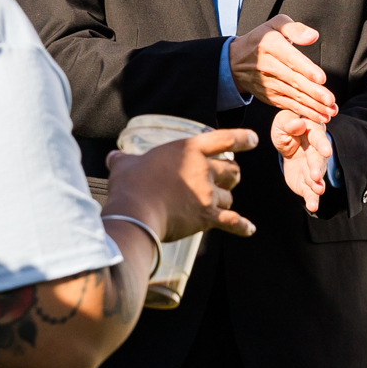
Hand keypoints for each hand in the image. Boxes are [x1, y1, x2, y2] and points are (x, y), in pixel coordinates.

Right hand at [106, 129, 259, 240]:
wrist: (136, 212)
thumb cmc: (130, 185)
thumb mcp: (125, 165)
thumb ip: (123, 159)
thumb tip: (113, 156)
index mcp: (188, 150)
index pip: (223, 139)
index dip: (241, 139)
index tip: (253, 140)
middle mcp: (202, 169)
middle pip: (231, 170)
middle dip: (231, 175)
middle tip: (226, 179)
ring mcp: (207, 194)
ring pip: (229, 196)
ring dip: (225, 200)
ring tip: (216, 204)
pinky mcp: (207, 217)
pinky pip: (232, 221)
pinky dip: (242, 226)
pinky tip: (249, 229)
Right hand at [228, 14, 335, 125]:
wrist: (235, 62)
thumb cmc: (261, 40)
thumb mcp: (275, 25)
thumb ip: (295, 29)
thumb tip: (313, 36)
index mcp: (271, 46)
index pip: (291, 59)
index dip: (306, 69)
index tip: (321, 78)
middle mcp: (269, 67)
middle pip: (294, 81)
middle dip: (313, 93)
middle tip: (330, 100)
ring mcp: (269, 84)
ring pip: (294, 96)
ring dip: (313, 106)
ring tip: (330, 112)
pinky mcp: (270, 97)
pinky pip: (289, 105)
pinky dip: (304, 112)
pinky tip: (319, 117)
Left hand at [273, 111, 332, 213]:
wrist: (288, 143)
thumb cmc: (287, 128)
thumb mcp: (283, 122)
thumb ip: (289, 123)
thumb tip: (297, 124)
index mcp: (313, 132)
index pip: (319, 138)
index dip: (323, 145)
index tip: (327, 151)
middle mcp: (317, 151)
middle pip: (319, 160)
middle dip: (317, 168)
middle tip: (316, 176)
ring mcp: (314, 168)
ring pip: (317, 177)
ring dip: (317, 185)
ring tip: (318, 191)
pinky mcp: (308, 181)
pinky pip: (311, 191)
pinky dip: (312, 199)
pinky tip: (313, 206)